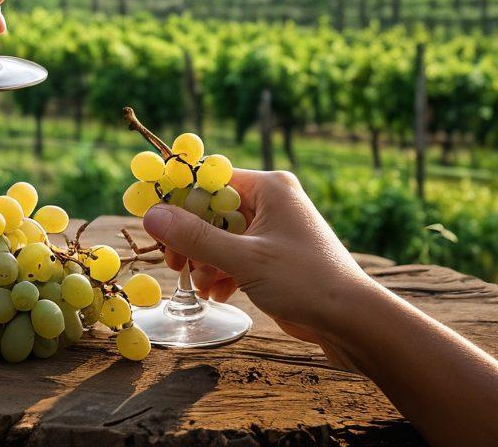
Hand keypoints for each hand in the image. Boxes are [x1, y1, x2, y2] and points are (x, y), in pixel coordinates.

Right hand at [144, 169, 375, 367]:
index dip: (182, 197)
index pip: (212, 179)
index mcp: (270, 187)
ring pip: (222, 237)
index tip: (155, 218)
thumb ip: (196, 237)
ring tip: (204, 285)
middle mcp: (271, 203)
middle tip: (173, 261)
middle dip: (193, 238)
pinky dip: (223, 273)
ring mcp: (273, 231)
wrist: (353, 323)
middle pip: (213, 210)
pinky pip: (235, 256)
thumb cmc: (305, 281)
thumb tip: (150, 215)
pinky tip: (218, 293)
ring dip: (207, 261)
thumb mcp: (245, 259)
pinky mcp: (274, 258)